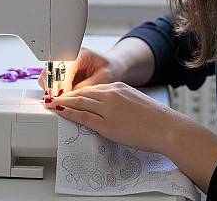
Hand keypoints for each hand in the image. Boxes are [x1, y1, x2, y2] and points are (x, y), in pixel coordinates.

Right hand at [38, 47, 122, 94]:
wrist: (113, 66)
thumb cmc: (111, 69)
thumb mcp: (105, 78)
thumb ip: (88, 86)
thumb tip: (71, 96)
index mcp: (80, 53)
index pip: (64, 66)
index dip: (61, 81)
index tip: (62, 94)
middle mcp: (69, 57)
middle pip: (51, 69)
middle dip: (51, 85)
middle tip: (56, 99)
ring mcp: (64, 65)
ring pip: (47, 75)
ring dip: (49, 88)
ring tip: (56, 100)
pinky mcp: (62, 74)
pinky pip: (51, 82)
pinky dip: (52, 91)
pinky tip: (58, 98)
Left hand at [45, 81, 177, 153]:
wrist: (165, 127)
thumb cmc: (155, 119)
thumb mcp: (135, 103)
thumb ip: (120, 103)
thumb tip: (112, 110)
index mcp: (118, 88)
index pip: (92, 88)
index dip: (76, 90)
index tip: (66, 93)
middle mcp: (111, 94)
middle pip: (82, 92)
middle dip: (65, 93)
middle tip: (52, 94)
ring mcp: (108, 108)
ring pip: (79, 101)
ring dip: (62, 101)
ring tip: (50, 101)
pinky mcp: (106, 123)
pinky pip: (82, 115)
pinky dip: (67, 112)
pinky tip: (58, 111)